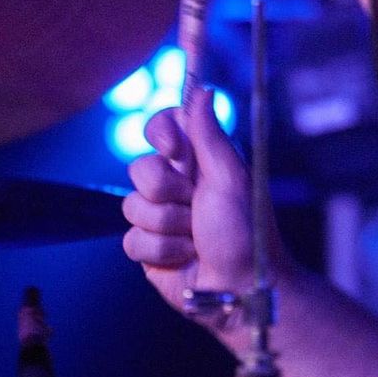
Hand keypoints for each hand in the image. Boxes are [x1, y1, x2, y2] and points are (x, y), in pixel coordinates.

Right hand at [122, 87, 274, 333]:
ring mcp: (158, 216)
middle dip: (168, 190)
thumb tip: (204, 90)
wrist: (239, 286)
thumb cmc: (246, 229)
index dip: (160, 133)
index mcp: (198, 160)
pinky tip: (185, 257)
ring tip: (196, 237)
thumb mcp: (230, 177)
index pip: (162, 126)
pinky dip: (162, 251)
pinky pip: (131, 240)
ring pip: (131, 206)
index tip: (174, 150)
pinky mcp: (146, 248)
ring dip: (169, 225)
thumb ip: (210, 134)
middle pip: (139, 167)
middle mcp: (175, 183)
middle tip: (196, 205)